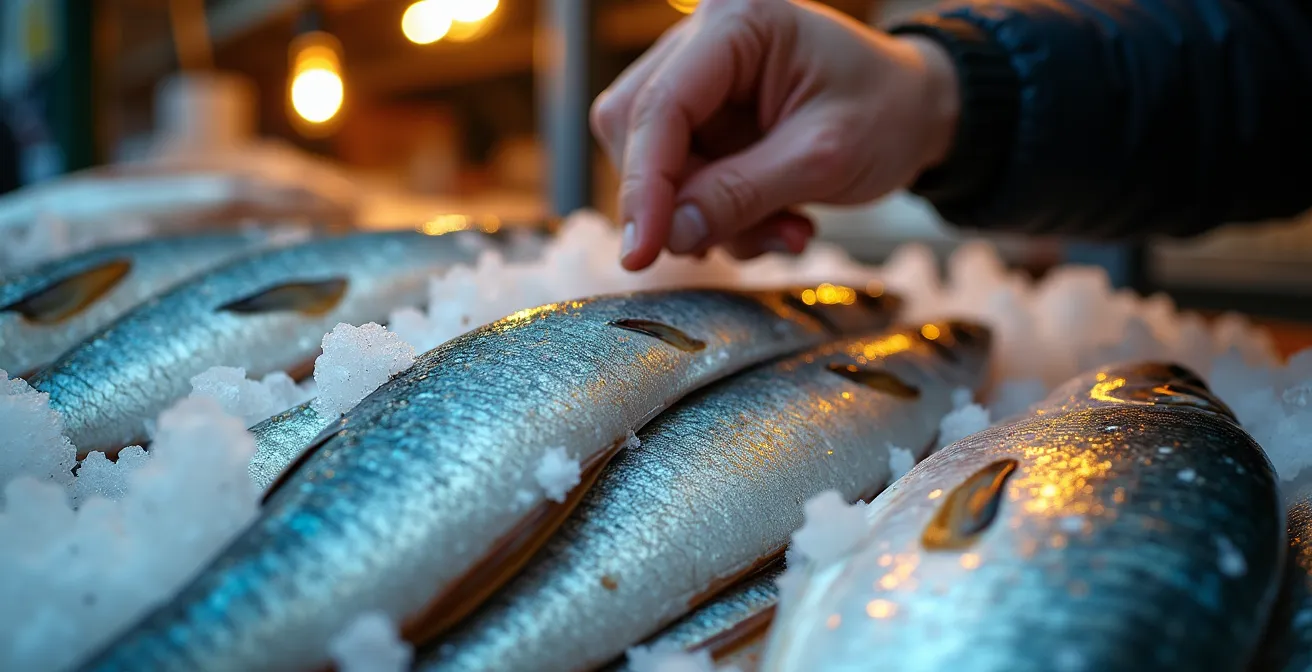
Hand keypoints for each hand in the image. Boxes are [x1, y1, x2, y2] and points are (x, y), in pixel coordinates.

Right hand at [591, 0, 960, 269]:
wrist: (915, 112)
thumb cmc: (886, 114)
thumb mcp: (823, 159)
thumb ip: (743, 195)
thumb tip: (671, 237)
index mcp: (738, 22)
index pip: (662, 106)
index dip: (645, 185)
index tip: (642, 253)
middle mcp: (703, 39)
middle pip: (638, 129)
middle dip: (679, 200)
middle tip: (743, 238)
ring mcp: (697, 77)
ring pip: (652, 160)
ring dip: (707, 215)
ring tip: (786, 227)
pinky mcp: (700, 116)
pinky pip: (678, 176)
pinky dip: (720, 215)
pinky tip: (777, 218)